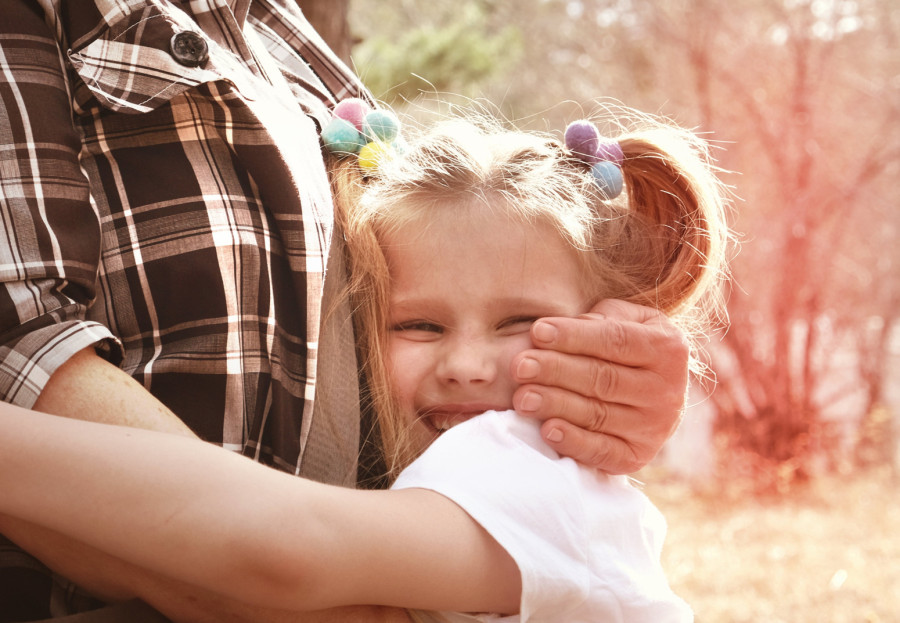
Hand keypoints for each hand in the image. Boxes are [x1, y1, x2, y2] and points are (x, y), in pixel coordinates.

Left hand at [510, 299, 689, 473]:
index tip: (538, 331)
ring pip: (598, 414)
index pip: (616, 340)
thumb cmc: (629, 345)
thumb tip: (570, 327)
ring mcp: (654, 427)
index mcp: (667, 348)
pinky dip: (574, 442)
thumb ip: (603, 318)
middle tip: (520, 366)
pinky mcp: (637, 456)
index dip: (575, 336)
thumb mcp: (629, 319)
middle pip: (603, 379)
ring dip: (556, 405)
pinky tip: (547, 430)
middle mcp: (666, 390)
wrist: (659, 392)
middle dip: (556, 370)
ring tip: (522, 397)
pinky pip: (603, 451)